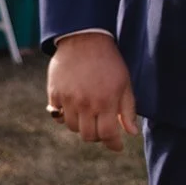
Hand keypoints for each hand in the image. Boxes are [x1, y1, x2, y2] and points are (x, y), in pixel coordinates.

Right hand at [47, 32, 137, 151]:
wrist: (84, 39)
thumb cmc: (109, 61)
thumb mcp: (124, 82)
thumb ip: (127, 109)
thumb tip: (131, 133)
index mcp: (106, 101)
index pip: (108, 134)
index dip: (113, 144)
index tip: (117, 146)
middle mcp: (86, 103)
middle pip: (88, 136)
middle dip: (98, 136)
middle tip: (103, 128)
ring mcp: (68, 99)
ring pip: (72, 128)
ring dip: (82, 125)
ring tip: (89, 113)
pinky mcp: (54, 94)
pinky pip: (57, 116)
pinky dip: (65, 115)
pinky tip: (74, 106)